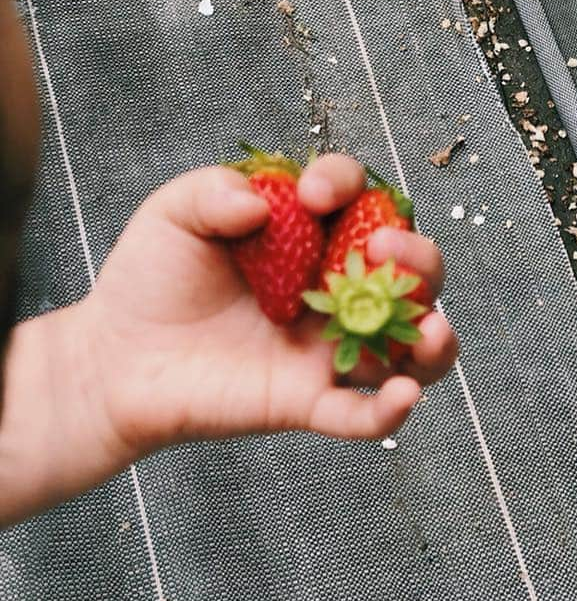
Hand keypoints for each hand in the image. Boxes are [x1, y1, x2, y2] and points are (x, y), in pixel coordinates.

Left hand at [81, 156, 458, 459]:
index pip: (357, 201)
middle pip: (411, 275)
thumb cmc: (151, 282)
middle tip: (385, 250)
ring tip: (430, 330)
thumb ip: (211, 192)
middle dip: (418, 259)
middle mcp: (337, 293)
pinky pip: (363, 414)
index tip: (310, 195)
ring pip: (413, 350)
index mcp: (313, 239)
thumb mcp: (174, 216)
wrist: (116, 360)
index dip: (346, 186)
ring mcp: (329, 350)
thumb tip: (261, 203)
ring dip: (436, 340)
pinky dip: (390, 410)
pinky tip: (400, 395)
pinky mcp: (309, 402)